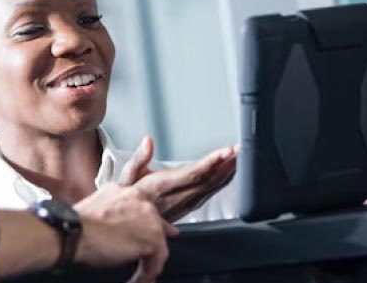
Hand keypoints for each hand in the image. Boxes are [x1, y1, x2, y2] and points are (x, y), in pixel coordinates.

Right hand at [73, 184, 178, 282]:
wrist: (72, 232)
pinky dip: (148, 272)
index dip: (148, 222)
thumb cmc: (76, 225)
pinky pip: (157, 260)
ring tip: (140, 275)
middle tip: (150, 258)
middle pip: (155, 223)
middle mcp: (139, 200)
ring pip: (158, 243)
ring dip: (149, 261)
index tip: (154, 231)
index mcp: (123, 191)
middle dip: (154, 241)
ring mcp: (149, 218)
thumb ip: (111, 212)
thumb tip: (112, 227)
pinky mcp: (152, 238)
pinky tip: (139, 279)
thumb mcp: (95, 208)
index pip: (143, 206)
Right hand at [120, 137, 236, 221]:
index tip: (225, 152)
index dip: (211, 163)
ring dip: (228, 171)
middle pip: (208, 180)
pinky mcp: (190, 206)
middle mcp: (177, 198)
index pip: (192, 174)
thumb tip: (148, 141)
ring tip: (240, 155)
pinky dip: (223, 180)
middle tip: (240, 148)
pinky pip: (211, 193)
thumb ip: (138, 158)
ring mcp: (186, 204)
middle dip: (226, 163)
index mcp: (162, 186)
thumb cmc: (127, 200)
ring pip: (212, 187)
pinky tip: (230, 171)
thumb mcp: (125, 177)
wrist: (128, 226)